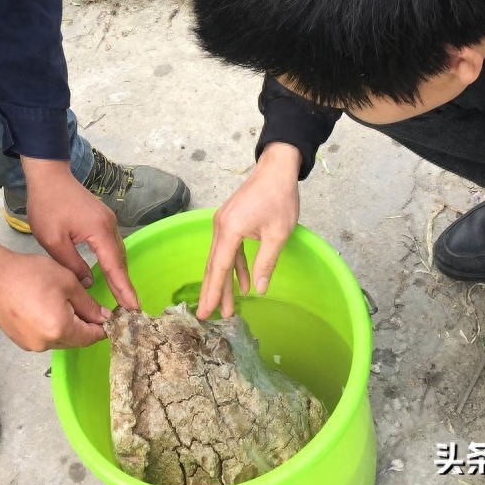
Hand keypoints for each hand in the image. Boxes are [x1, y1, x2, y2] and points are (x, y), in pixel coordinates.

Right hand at [0, 243, 113, 349]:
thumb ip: (89, 304)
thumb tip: (103, 317)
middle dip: (84, 325)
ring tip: (64, 302)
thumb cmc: (31, 274)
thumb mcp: (67, 282)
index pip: (91, 337)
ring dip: (67, 325)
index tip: (111, 318)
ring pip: (59, 339)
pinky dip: (50, 326)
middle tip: (88, 305)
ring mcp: (30, 344)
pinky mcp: (19, 340)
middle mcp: (45, 344)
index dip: (103, 328)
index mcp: (60, 329)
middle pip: (75, 340)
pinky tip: (46, 307)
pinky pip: (43, 337)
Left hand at [20, 157, 139, 309]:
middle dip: (124, 284)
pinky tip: (110, 271)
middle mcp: (109, 225)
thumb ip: (72, 264)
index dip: (123, 288)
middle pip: (120, 260)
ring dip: (119, 272)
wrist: (48, 175)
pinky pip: (112, 244)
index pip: (114, 266)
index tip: (134, 307)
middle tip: (129, 309)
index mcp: (99, 231)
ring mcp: (108, 220)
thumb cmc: (47, 205)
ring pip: (117, 252)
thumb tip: (87, 282)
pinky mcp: (102, 218)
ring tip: (121, 295)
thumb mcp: (53, 240)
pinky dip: (113, 260)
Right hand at [196, 142, 300, 319]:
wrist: (276, 169)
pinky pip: (228, 249)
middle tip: (207, 316)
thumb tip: (260, 289)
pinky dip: (234, 266)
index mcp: (229, 229)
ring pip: (220, 258)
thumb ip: (266, 262)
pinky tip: (242, 283)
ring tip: (227, 307)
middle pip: (214, 265)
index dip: (212, 292)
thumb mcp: (278, 234)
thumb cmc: (279, 198)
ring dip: (224, 281)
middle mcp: (220, 226)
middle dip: (212, 292)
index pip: (218, 267)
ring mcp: (223, 222)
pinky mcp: (230, 220)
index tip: (205, 312)